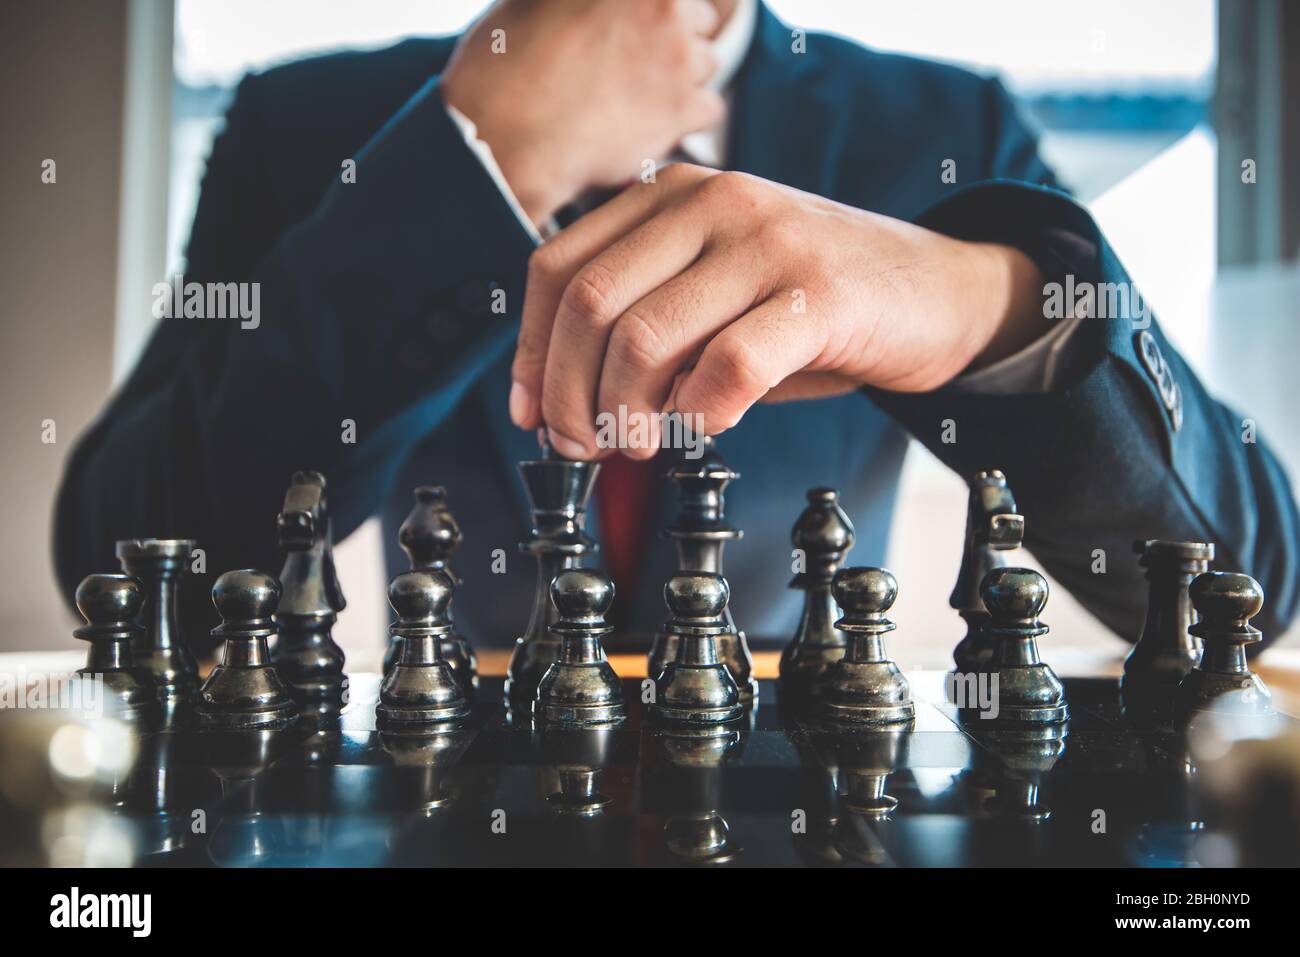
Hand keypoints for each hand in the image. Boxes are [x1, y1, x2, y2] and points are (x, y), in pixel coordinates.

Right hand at [441, 0, 724, 223]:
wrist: (507, 138)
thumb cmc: (504, 69)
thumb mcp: (532, 5)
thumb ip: (577, 3)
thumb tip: (586, 12)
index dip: (656, 11)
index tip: (639, 30)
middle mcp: (663, 7)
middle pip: (699, 18)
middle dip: (676, 38)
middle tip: (639, 64)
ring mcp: (678, 56)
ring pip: (708, 62)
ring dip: (683, 77)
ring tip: (643, 97)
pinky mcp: (683, 109)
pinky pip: (711, 107)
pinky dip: (688, 118)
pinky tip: (655, 124)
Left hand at [510, 164, 1048, 458]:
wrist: (938, 291)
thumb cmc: (812, 307)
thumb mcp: (715, 298)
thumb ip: (645, 328)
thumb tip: (564, 406)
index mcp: (670, 194)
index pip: (558, 268)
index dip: (531, 351)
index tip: (533, 414)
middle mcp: (711, 200)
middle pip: (590, 303)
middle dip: (569, 393)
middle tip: (583, 447)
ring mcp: (767, 240)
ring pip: (644, 336)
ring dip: (625, 414)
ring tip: (641, 445)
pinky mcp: (819, 292)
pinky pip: (728, 365)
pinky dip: (700, 414)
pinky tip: (705, 430)